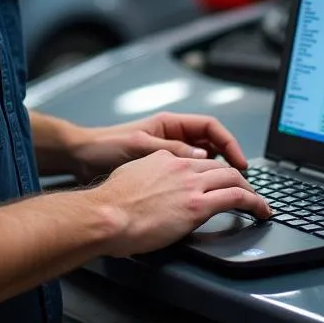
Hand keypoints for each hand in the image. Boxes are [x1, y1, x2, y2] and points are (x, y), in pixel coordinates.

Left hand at [66, 111, 248, 183]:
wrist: (80, 158)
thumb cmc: (105, 147)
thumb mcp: (141, 146)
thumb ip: (173, 151)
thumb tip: (204, 157)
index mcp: (169, 125)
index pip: (211, 128)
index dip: (230, 144)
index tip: (242, 164)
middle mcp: (171, 136)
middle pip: (212, 145)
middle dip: (229, 161)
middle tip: (243, 182)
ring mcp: (166, 153)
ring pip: (202, 161)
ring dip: (216, 173)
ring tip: (228, 191)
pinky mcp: (158, 170)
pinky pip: (187, 174)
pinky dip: (199, 183)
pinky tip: (202, 197)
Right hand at [91, 150, 271, 256]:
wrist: (107, 215)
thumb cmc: (111, 203)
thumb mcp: (130, 175)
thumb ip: (148, 173)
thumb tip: (152, 184)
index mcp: (165, 158)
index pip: (200, 160)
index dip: (216, 171)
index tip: (222, 182)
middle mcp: (181, 166)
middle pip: (221, 167)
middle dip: (239, 180)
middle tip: (247, 194)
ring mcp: (191, 185)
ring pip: (234, 179)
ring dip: (252, 192)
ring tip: (260, 205)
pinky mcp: (198, 206)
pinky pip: (237, 198)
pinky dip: (255, 203)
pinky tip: (261, 211)